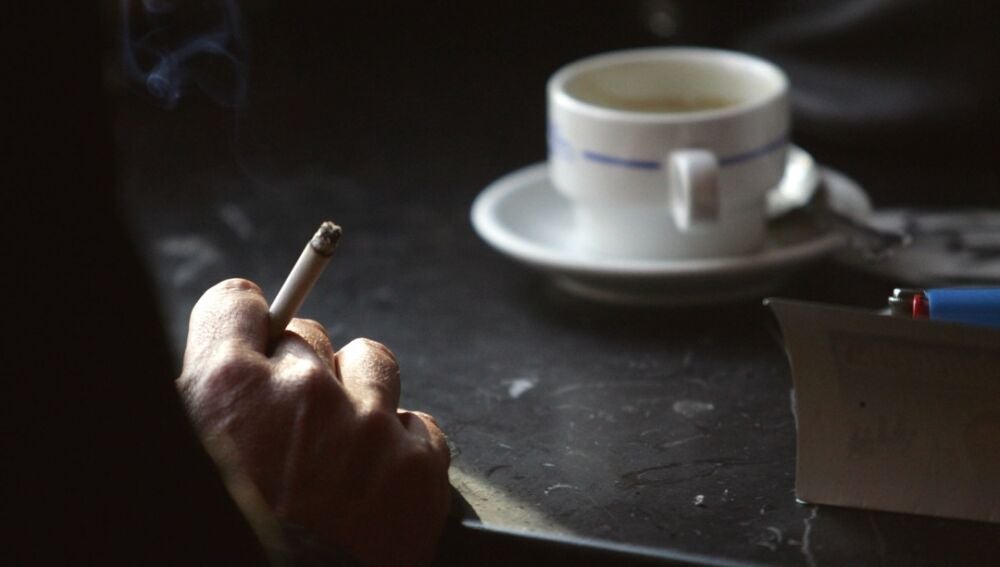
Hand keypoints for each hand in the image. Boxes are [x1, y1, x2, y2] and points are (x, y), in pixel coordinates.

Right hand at [177, 278, 450, 565]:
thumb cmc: (234, 535)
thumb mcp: (191, 458)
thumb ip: (206, 403)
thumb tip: (231, 355)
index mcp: (228, 387)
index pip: (237, 303)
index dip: (243, 322)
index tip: (253, 336)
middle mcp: (303, 392)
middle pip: (307, 338)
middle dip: (299, 373)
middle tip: (292, 426)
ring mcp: (368, 425)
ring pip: (371, 361)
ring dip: (358, 392)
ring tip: (341, 448)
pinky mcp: (420, 462)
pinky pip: (417, 423)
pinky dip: (400, 448)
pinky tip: (376, 485)